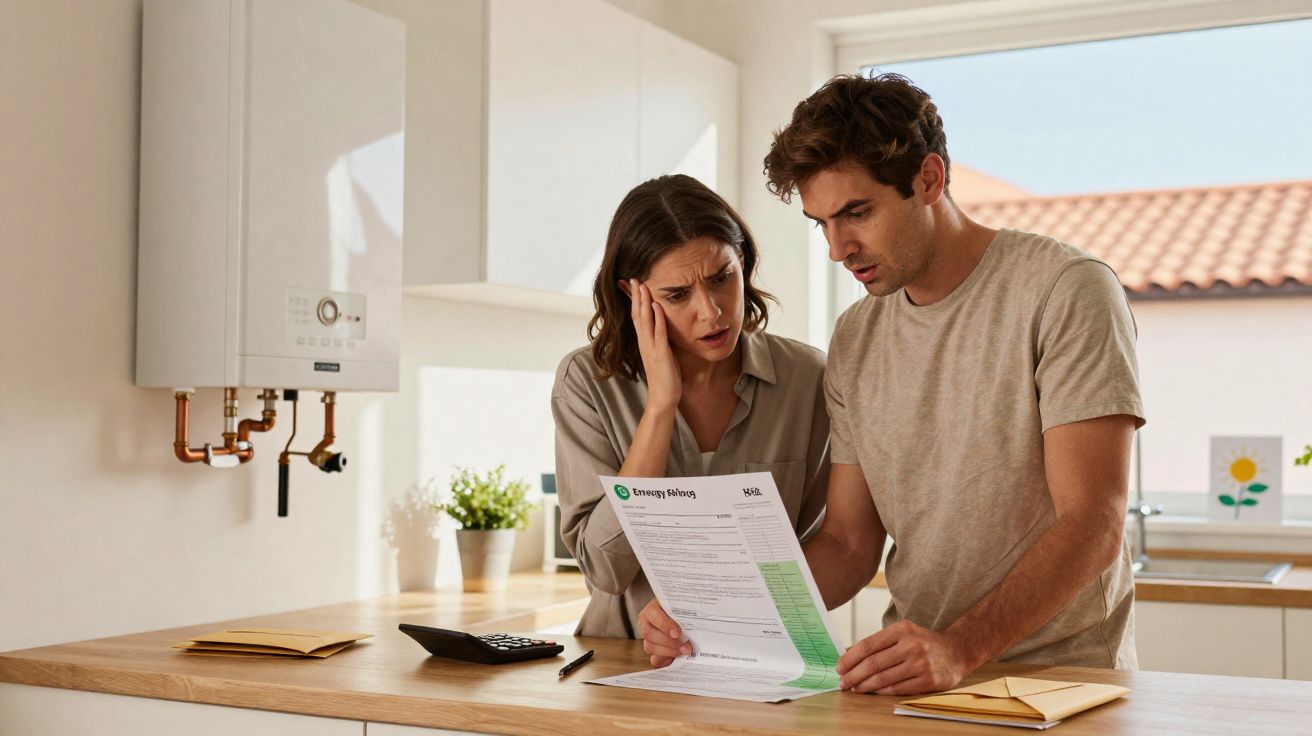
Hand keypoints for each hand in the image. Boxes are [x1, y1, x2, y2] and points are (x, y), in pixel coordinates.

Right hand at [628, 279, 680, 410]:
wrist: (663, 398)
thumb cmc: (665, 377)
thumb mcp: (662, 354)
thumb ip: (660, 340)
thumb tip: (662, 327)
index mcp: (644, 342)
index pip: (637, 317)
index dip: (635, 301)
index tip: (634, 285)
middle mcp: (644, 343)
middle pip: (637, 315)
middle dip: (636, 297)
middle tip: (634, 279)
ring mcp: (651, 348)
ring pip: (645, 321)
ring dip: (644, 303)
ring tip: (643, 287)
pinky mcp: (661, 354)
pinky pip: (658, 333)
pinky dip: (657, 319)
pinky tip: (657, 306)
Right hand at [637, 597, 692, 667]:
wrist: (680, 618)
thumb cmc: (681, 611)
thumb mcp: (681, 608)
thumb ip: (685, 614)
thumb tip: (695, 624)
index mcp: (652, 609)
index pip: (654, 615)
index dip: (665, 625)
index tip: (677, 633)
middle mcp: (646, 622)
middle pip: (650, 634)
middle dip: (670, 643)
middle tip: (686, 647)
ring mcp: (647, 637)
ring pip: (651, 647)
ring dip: (669, 651)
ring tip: (684, 651)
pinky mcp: (652, 650)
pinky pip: (654, 659)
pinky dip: (666, 660)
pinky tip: (676, 658)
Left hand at [835, 620, 978, 694]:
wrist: (957, 651)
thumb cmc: (923, 642)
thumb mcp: (903, 634)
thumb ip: (879, 643)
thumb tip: (848, 654)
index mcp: (902, 629)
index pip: (868, 645)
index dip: (850, 658)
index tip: (839, 667)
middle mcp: (911, 645)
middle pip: (873, 663)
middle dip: (853, 675)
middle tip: (842, 682)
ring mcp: (920, 664)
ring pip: (883, 678)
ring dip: (864, 685)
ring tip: (853, 688)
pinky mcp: (928, 681)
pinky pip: (897, 688)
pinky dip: (881, 691)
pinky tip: (871, 691)